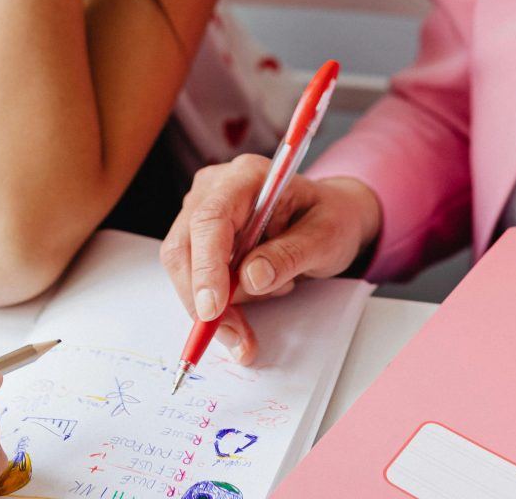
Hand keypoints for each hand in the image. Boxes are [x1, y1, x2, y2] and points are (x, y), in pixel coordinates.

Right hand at [159, 157, 381, 364]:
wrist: (329, 216)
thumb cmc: (330, 217)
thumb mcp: (326, 236)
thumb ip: (290, 254)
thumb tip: (251, 278)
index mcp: (247, 176)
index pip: (210, 219)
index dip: (207, 267)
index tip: (213, 310)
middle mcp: (216, 188)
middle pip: (185, 247)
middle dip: (205, 300)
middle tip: (237, 339)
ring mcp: (202, 211)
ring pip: (185, 269)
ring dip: (217, 307)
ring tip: (272, 296)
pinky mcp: (201, 238)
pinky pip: (195, 278)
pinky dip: (218, 305)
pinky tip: (250, 305)